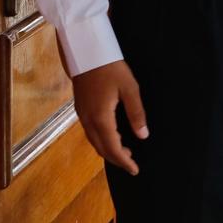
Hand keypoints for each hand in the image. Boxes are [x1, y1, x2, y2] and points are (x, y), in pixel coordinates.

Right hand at [72, 60, 146, 175]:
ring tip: (125, 151)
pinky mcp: (80, 108)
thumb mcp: (129, 88)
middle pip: (101, 148)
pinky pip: (90, 132)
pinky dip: (101, 140)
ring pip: (94, 141)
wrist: (85, 51)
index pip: (113, 148)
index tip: (135, 170)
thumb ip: (136, 113)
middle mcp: (88, 120)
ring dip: (108, 149)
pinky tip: (112, 135)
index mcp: (101, 118)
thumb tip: (143, 135)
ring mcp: (81, 114)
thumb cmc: (110, 67)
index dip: (124, 161)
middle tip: (131, 164)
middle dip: (116, 159)